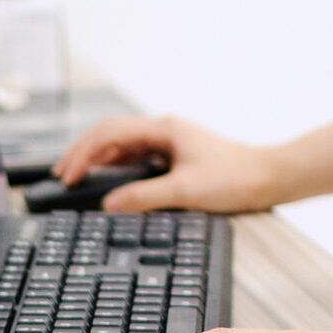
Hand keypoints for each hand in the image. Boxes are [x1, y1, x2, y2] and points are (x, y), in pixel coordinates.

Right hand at [52, 114, 285, 213]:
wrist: (270, 177)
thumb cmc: (235, 178)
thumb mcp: (185, 190)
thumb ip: (144, 197)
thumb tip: (107, 203)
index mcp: (164, 129)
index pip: (110, 133)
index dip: (83, 152)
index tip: (67, 174)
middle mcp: (165, 131)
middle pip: (112, 135)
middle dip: (84, 153)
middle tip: (62, 175)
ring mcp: (171, 143)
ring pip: (124, 146)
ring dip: (99, 160)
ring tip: (78, 178)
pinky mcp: (177, 157)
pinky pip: (138, 158)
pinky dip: (118, 168)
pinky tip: (110, 182)